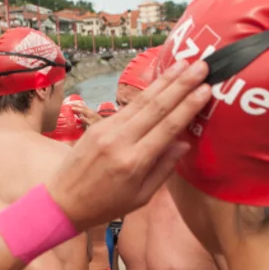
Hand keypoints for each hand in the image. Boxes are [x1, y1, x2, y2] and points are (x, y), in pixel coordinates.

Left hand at [46, 59, 210, 230]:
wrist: (62, 201)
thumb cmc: (106, 205)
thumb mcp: (141, 197)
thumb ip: (164, 168)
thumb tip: (184, 142)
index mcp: (134, 162)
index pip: (167, 127)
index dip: (188, 106)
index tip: (206, 89)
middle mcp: (120, 141)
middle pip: (156, 107)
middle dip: (181, 84)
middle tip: (201, 66)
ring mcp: (106, 130)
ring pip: (141, 101)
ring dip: (165, 80)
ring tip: (184, 64)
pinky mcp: (97, 125)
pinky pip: (128, 106)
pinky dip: (146, 92)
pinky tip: (160, 80)